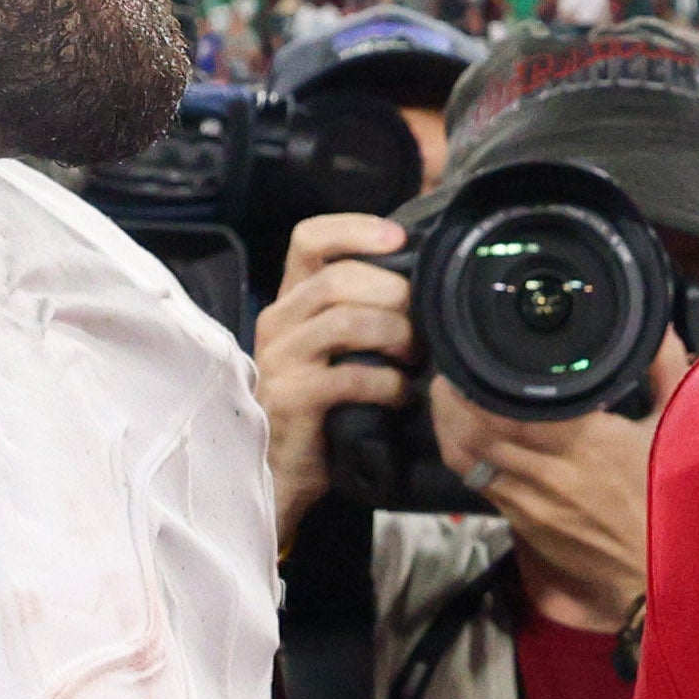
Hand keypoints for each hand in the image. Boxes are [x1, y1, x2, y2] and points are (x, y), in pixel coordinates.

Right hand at [249, 210, 416, 541]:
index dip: (355, 229)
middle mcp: (278, 321)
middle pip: (338, 277)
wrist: (281, 470)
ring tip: (413, 356)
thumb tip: (420, 283)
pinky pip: (349, 375)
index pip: (310, 239)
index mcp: (290, 301)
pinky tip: (400, 395)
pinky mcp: (291, 398)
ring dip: (394, 334)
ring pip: (345, 320)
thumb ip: (358, 311)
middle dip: (392, 292)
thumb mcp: (333, 349)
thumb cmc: (320, 407)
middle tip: (420, 319)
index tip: (399, 238)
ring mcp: (280, 359)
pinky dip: (387, 382)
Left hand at [437, 352, 671, 633]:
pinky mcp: (523, 523)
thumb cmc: (673, 500)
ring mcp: (531, 503)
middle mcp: (551, 474)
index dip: (482, 382)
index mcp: (589, 444)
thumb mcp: (679, 429)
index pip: (513, 408)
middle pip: (476, 432)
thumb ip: (665, 369)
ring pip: (467, 459)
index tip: (475, 352)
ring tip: (447, 397)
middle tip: (451, 369)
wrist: (661, 574)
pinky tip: (463, 435)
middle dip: (454, 398)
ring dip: (449, 426)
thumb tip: (657, 324)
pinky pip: (478, 482)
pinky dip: (464, 455)